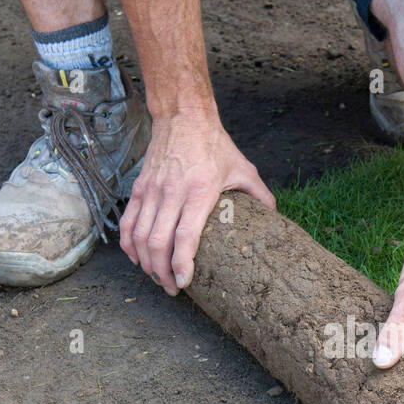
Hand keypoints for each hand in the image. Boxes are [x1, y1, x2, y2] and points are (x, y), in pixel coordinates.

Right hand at [119, 108, 273, 294]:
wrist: (183, 115)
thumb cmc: (214, 144)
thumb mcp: (242, 168)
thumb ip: (259, 194)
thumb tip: (275, 216)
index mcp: (199, 191)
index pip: (185, 235)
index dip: (181, 263)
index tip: (183, 282)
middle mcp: (172, 192)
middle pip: (158, 242)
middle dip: (161, 272)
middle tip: (171, 288)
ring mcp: (152, 190)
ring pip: (140, 236)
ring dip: (145, 262)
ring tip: (156, 277)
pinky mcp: (139, 187)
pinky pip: (128, 222)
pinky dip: (129, 244)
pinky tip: (137, 257)